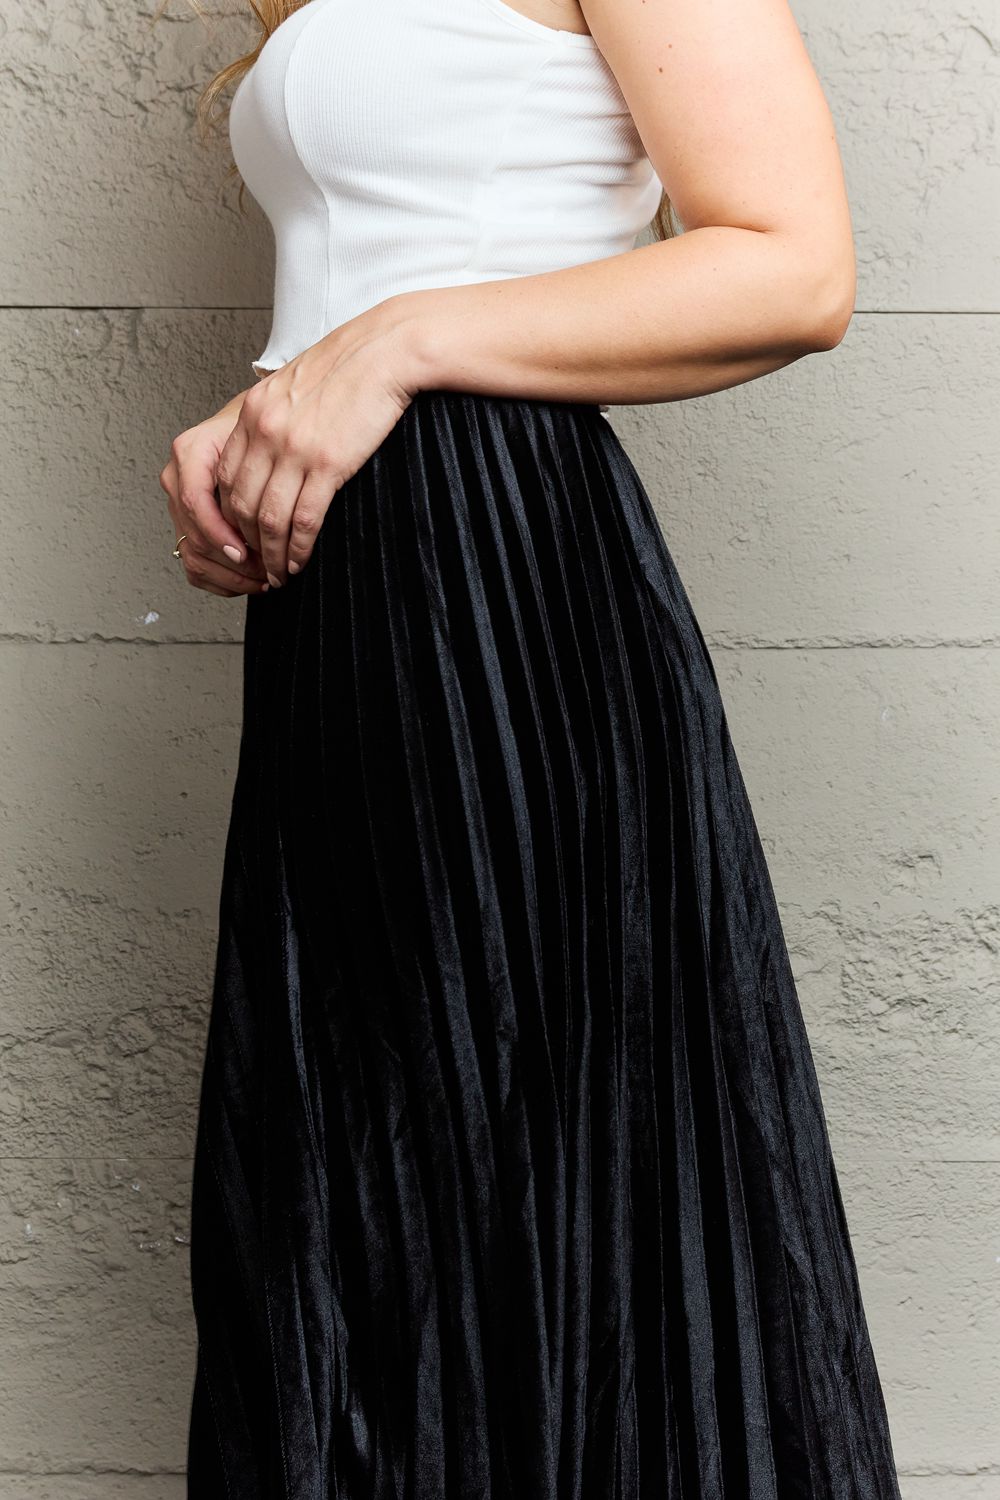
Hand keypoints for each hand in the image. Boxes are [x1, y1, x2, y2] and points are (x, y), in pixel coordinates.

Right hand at [160, 397, 270, 597]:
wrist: (257, 426)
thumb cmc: (263, 429)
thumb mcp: (264, 436)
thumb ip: (259, 469)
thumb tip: (273, 516)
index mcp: (190, 452)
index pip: (195, 502)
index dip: (219, 533)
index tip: (246, 553)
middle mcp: (178, 478)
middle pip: (194, 535)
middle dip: (233, 562)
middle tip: (267, 571)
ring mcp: (179, 505)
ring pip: (193, 555)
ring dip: (230, 576)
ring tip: (263, 579)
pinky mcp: (187, 525)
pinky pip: (195, 563)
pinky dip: (222, 580)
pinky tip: (249, 581)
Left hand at [215, 299, 422, 586]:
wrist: (386, 350)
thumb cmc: (351, 366)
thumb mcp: (296, 386)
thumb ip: (277, 418)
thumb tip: (275, 453)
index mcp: (253, 412)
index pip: (226, 477)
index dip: (230, 516)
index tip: (243, 536)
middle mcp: (264, 431)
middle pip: (240, 503)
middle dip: (247, 543)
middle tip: (257, 565)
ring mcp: (293, 448)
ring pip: (268, 519)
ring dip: (271, 555)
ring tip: (279, 574)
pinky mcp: (327, 463)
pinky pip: (303, 519)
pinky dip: (298, 547)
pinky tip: (300, 560)